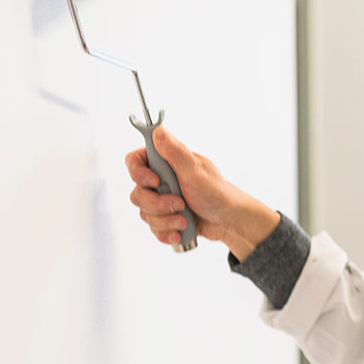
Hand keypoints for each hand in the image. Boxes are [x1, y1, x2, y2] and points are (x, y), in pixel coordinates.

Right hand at [126, 126, 281, 258]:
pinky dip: (166, 232)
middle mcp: (161, 180)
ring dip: (165, 220)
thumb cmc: (216, 192)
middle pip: (137, 193)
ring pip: (145, 213)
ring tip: (184, 220)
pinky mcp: (165, 217)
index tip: (155, 181)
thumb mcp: (195, 170)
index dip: (138, 173)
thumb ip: (175, 151)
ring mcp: (162, 199)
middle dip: (157, 204)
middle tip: (180, 203)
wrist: (228, 220)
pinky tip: (180, 231)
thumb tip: (158, 130)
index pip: (134, 161)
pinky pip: (153, 228)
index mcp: (166, 162)